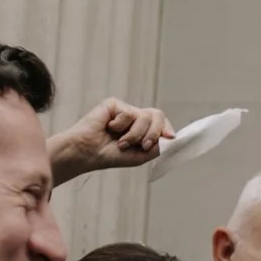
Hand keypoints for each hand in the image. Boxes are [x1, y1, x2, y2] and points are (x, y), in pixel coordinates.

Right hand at [49, 97, 173, 181]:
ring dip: (135, 134)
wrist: (88, 153)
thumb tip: (172, 138)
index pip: (161, 123)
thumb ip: (158, 146)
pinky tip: (109, 128)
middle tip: (143, 145)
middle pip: (157, 115)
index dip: (167, 129)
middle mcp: (135, 117)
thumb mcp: (140, 155)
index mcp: (142, 129)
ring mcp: (124, 110)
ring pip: (145, 116)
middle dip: (153, 133)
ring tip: (121, 142)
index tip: (170, 137)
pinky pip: (128, 113)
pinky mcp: (114, 104)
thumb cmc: (110, 155)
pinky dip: (121, 126)